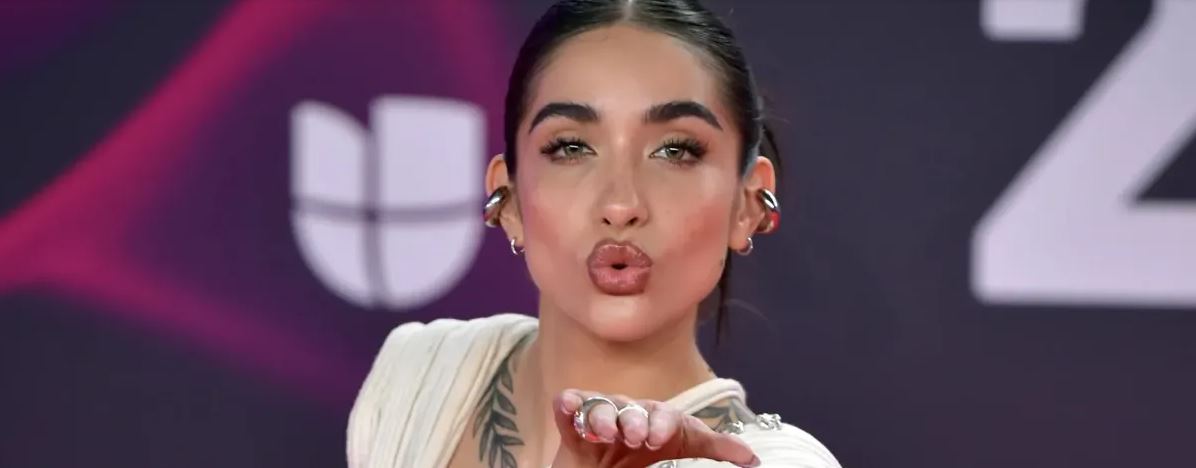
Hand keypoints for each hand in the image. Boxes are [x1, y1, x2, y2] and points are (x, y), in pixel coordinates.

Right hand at [550, 389, 760, 467]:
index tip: (661, 438)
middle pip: (629, 408)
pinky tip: (566, 405)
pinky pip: (568, 410)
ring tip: (604, 433)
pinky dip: (567, 405)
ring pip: (599, 408)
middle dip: (632, 419)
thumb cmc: (648, 452)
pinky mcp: (572, 427)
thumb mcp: (684, 447)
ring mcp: (599, 418)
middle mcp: (628, 413)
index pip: (662, 415)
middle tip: (634, 436)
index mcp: (655, 418)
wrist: (606, 464)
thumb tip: (755, 459)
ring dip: (601, 416)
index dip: (661, 423)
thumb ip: (716, 449)